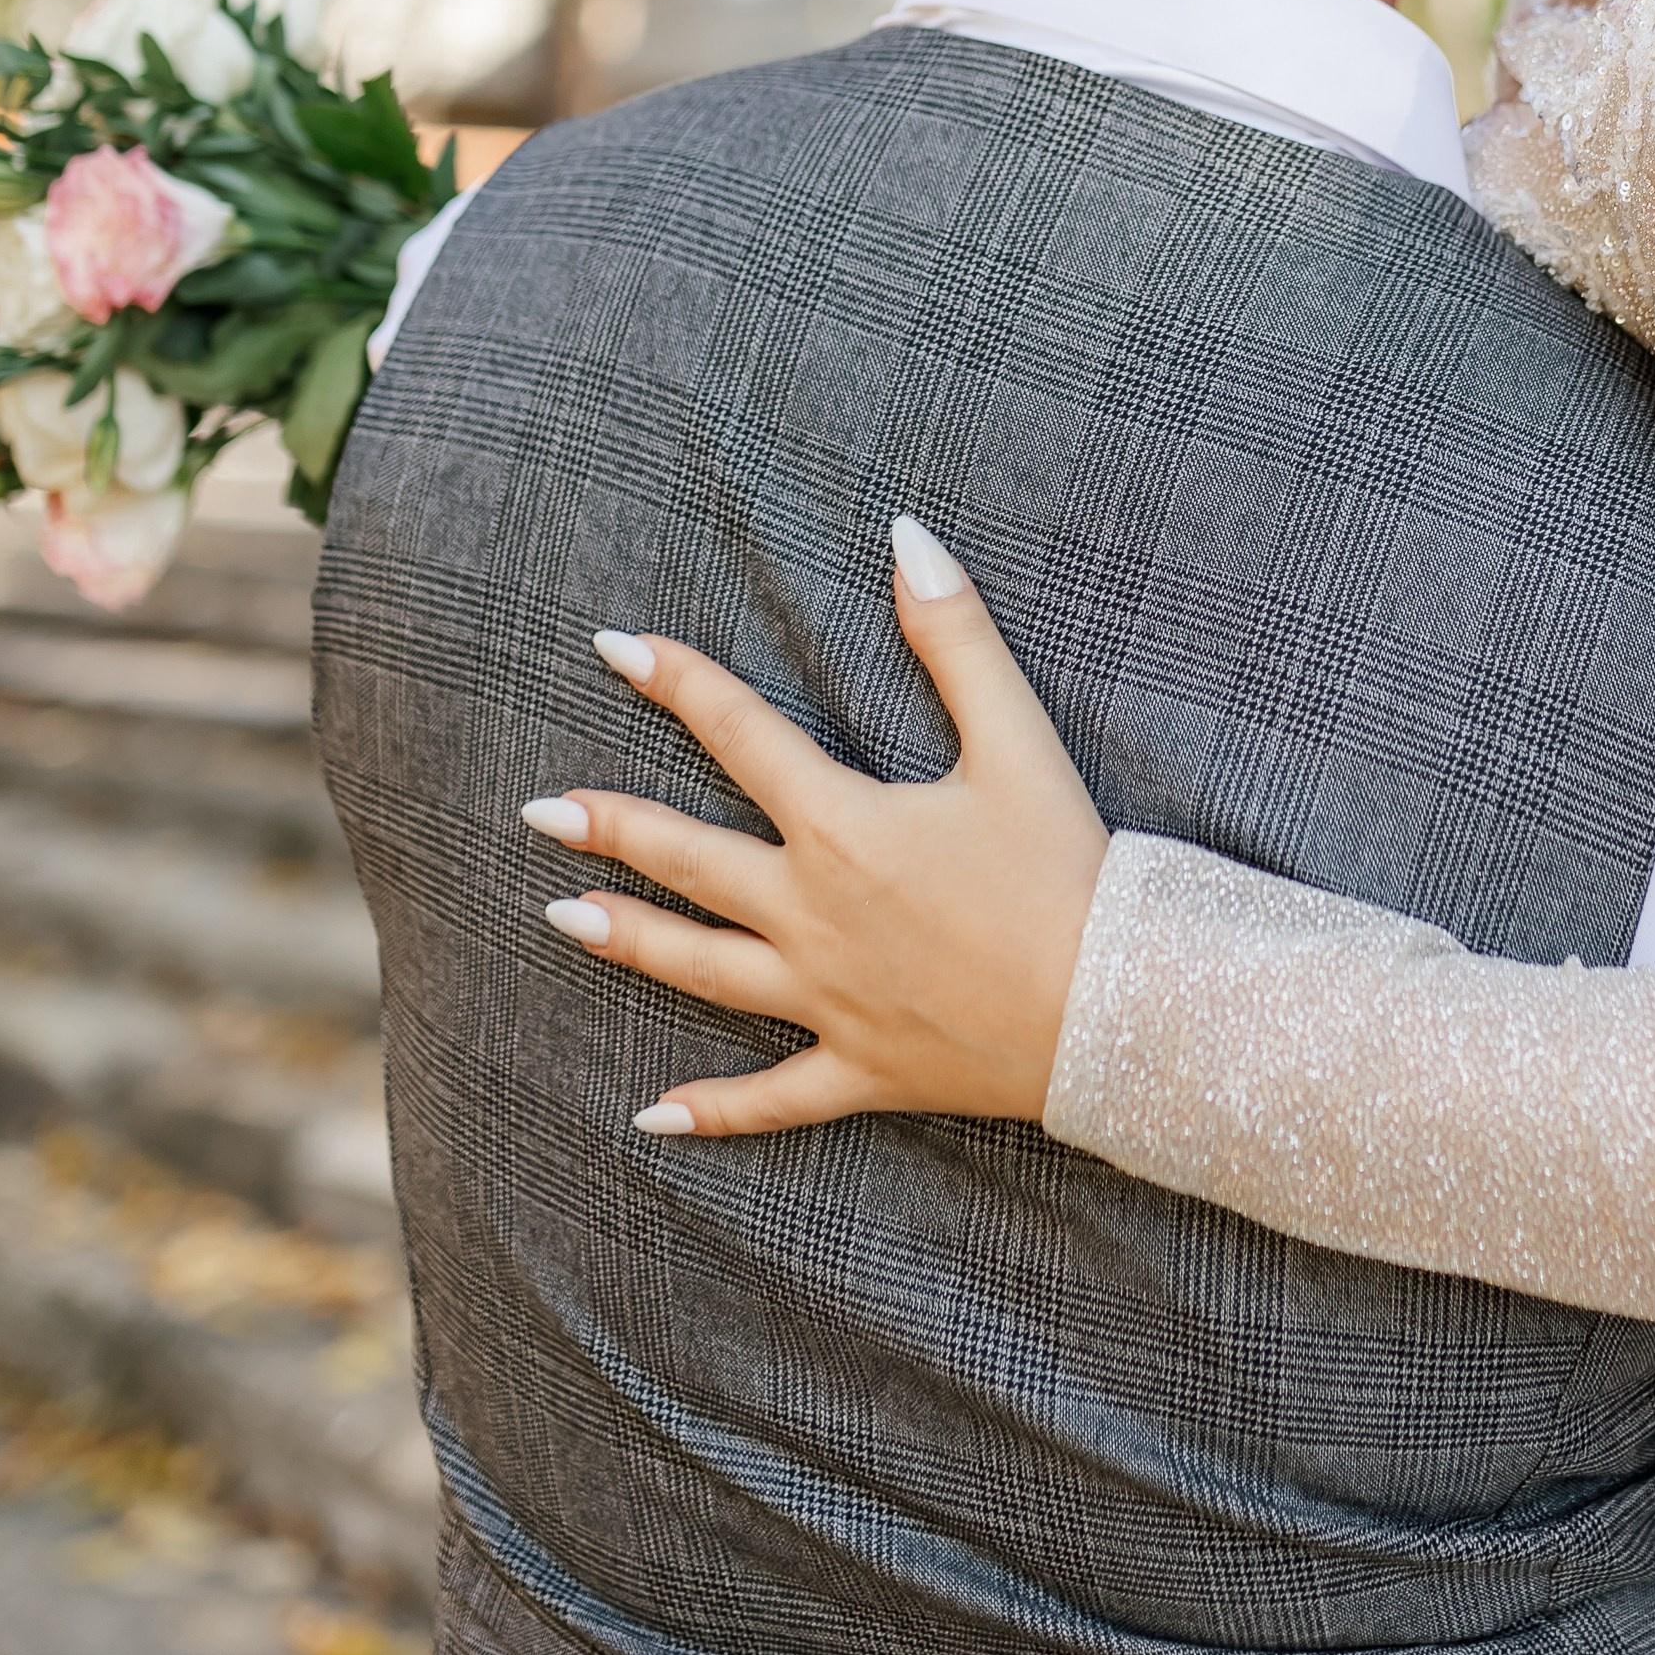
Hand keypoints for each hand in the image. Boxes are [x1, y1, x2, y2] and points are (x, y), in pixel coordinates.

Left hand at [522, 518, 1109, 1137]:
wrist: (1117, 1010)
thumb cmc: (1070, 870)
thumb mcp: (1018, 739)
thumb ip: (957, 635)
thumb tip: (907, 536)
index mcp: (843, 826)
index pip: (739, 734)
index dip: (677, 682)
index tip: (614, 647)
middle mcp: (813, 914)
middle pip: (689, 860)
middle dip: (609, 826)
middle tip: (537, 807)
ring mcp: (828, 999)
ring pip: (702, 969)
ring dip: (627, 941)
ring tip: (558, 915)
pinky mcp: (860, 1069)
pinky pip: (771, 1099)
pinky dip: (713, 1111)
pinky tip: (654, 1117)